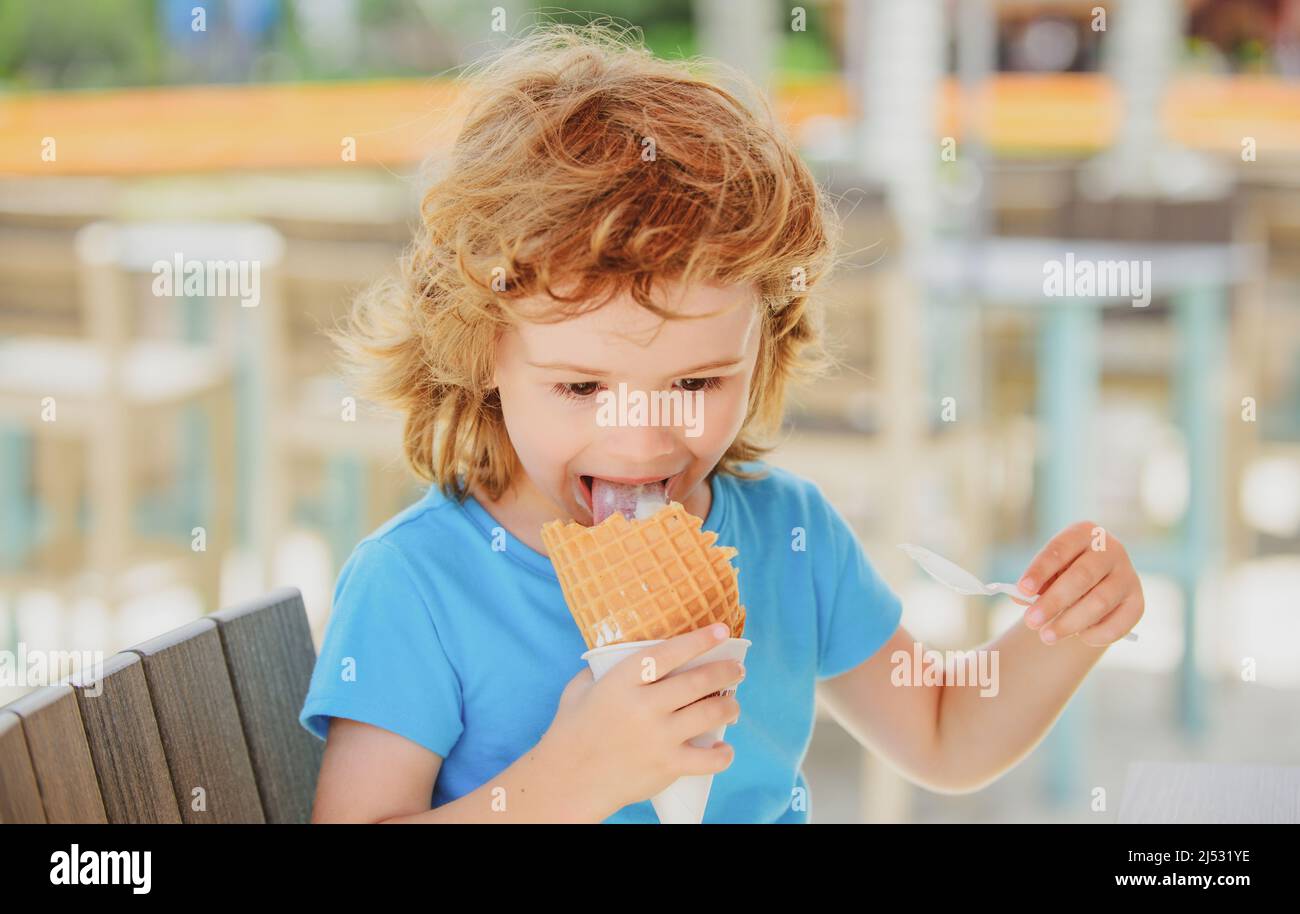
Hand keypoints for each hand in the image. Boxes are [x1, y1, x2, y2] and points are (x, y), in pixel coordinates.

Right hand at [540, 623, 743, 818]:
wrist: (567, 780)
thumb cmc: (572, 730)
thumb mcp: (579, 689)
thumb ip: (602, 669)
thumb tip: (621, 654)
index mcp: (622, 681)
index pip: (670, 652)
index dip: (699, 640)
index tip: (722, 630)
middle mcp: (644, 706)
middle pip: (698, 681)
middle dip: (725, 671)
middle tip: (737, 669)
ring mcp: (658, 737)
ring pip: (710, 714)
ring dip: (730, 706)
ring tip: (733, 704)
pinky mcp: (667, 766)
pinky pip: (709, 759)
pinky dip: (723, 754)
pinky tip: (724, 748)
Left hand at [1013, 520, 1143, 646]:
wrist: (1095, 586)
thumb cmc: (1063, 574)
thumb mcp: (1047, 572)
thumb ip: (1034, 584)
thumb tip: (1021, 597)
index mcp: (1084, 533)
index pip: (1060, 549)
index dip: (1040, 570)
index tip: (1022, 589)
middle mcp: (1111, 550)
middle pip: (1082, 576)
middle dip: (1054, 601)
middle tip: (1030, 622)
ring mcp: (1128, 575)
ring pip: (1100, 601)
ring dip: (1070, 622)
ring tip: (1046, 636)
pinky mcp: (1137, 602)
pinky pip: (1117, 623)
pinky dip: (1095, 634)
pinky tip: (1079, 637)